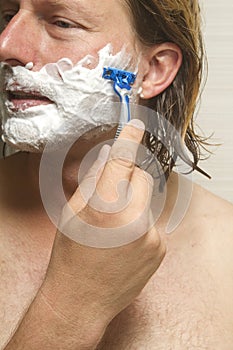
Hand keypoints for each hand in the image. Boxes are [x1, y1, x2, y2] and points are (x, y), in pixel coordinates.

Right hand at [42, 119, 165, 332]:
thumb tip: (108, 156)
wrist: (83, 298)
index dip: (130, 138)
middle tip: (111, 193)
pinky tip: (125, 238)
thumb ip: (93, 179)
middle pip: (141, 177)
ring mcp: (151, 235)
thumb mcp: (73, 213)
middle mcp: (133, 218)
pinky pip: (153, 220)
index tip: (135, 126)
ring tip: (115, 224)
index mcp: (105, 207)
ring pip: (147, 198)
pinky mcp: (160, 247)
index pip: (123, 160)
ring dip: (134, 201)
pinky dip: (141, 221)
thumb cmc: (72, 257)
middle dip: (128, 178)